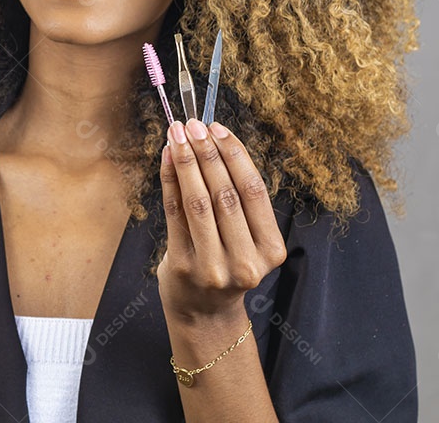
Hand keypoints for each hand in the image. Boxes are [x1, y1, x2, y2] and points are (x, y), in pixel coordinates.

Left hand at [156, 118, 286, 321]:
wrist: (204, 314)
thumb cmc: (226, 265)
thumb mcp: (246, 239)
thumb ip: (237, 200)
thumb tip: (214, 142)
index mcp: (271, 250)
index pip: (254, 191)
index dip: (235, 155)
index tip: (218, 129)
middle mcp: (246, 261)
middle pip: (225, 194)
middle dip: (207, 153)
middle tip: (193, 124)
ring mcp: (214, 267)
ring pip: (199, 202)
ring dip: (186, 162)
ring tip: (177, 135)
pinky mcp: (184, 266)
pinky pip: (175, 213)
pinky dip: (170, 181)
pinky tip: (167, 159)